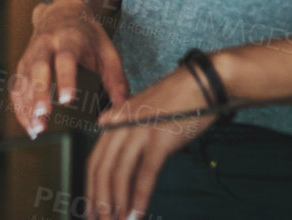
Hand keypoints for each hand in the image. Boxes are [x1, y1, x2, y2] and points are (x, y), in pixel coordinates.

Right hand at [10, 0, 131, 139]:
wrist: (62, 11)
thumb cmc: (87, 35)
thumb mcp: (107, 50)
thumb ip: (116, 79)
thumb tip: (122, 106)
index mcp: (69, 38)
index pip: (65, 58)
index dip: (65, 78)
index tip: (68, 99)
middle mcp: (46, 44)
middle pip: (38, 67)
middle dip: (39, 92)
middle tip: (43, 115)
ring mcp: (31, 52)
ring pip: (24, 78)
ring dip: (28, 104)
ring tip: (37, 128)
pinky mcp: (23, 63)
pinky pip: (17, 85)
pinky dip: (20, 106)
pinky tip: (29, 125)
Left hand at [87, 68, 214, 219]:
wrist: (200, 85)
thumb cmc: (175, 103)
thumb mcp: (143, 117)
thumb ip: (128, 137)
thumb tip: (121, 164)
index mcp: (114, 121)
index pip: (95, 160)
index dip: (91, 188)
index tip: (90, 209)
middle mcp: (120, 126)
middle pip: (101, 169)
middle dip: (99, 200)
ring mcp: (138, 132)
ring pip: (119, 174)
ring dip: (117, 203)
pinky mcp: (158, 140)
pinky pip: (144, 174)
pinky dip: (139, 197)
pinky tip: (137, 213)